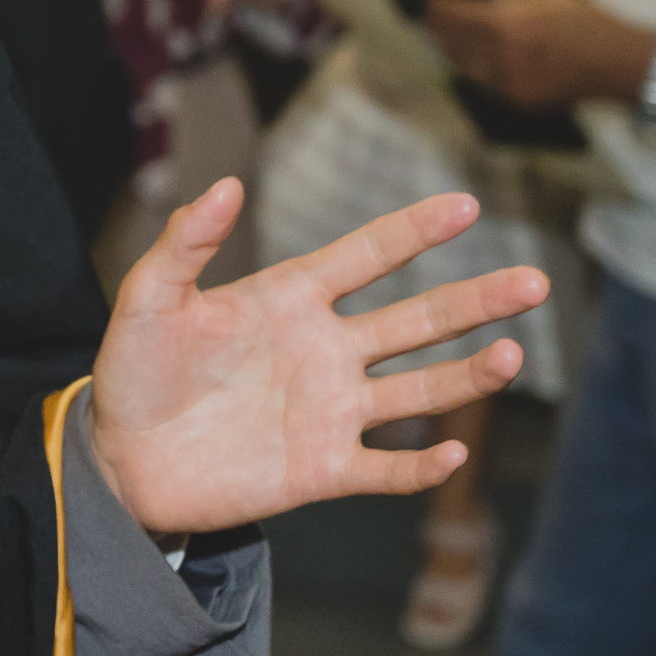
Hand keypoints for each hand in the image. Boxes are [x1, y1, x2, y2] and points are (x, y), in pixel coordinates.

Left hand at [86, 182, 547, 534]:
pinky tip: (452, 453)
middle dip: (476, 300)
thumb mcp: (149, 298)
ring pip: (418, 391)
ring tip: (514, 356)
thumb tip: (228, 184)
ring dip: (467, 376)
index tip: (466, 204)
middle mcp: (325, 350)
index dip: (414, 231)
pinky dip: (420, 466)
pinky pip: (385, 468)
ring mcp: (330, 411)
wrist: (122, 460)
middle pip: (417, 322)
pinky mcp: (322, 470)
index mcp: (291, 299)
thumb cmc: (135, 371)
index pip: (367, 255)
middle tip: (534, 280)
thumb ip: (185, 243)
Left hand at [422, 0, 629, 106]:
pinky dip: (475, 71)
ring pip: (466, 66)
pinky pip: (488, 84)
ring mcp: (512, 80)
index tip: (428, 1)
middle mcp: (505, 54)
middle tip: (427, 20)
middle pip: (454, 42)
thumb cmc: (587, 22)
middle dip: (437, 29)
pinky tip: (468, 61)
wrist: (619, 61)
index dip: (437, 7)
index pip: (456, 15)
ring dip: (451, 51)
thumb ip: (509, 4)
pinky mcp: (521, 100)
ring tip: (441, 40)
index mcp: (510, 23)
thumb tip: (480, 9)